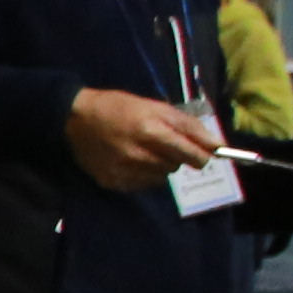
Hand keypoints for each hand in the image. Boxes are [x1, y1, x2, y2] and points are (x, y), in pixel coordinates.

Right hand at [65, 89, 224, 189]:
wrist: (75, 118)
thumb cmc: (120, 107)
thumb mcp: (156, 107)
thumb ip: (189, 126)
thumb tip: (218, 146)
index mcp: (152, 132)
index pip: (192, 155)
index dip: (201, 156)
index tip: (202, 155)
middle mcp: (139, 155)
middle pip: (176, 167)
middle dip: (175, 157)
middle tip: (160, 144)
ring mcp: (124, 171)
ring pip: (161, 178)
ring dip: (159, 167)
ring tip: (144, 152)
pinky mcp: (112, 182)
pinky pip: (142, 185)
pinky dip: (142, 175)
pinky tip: (129, 161)